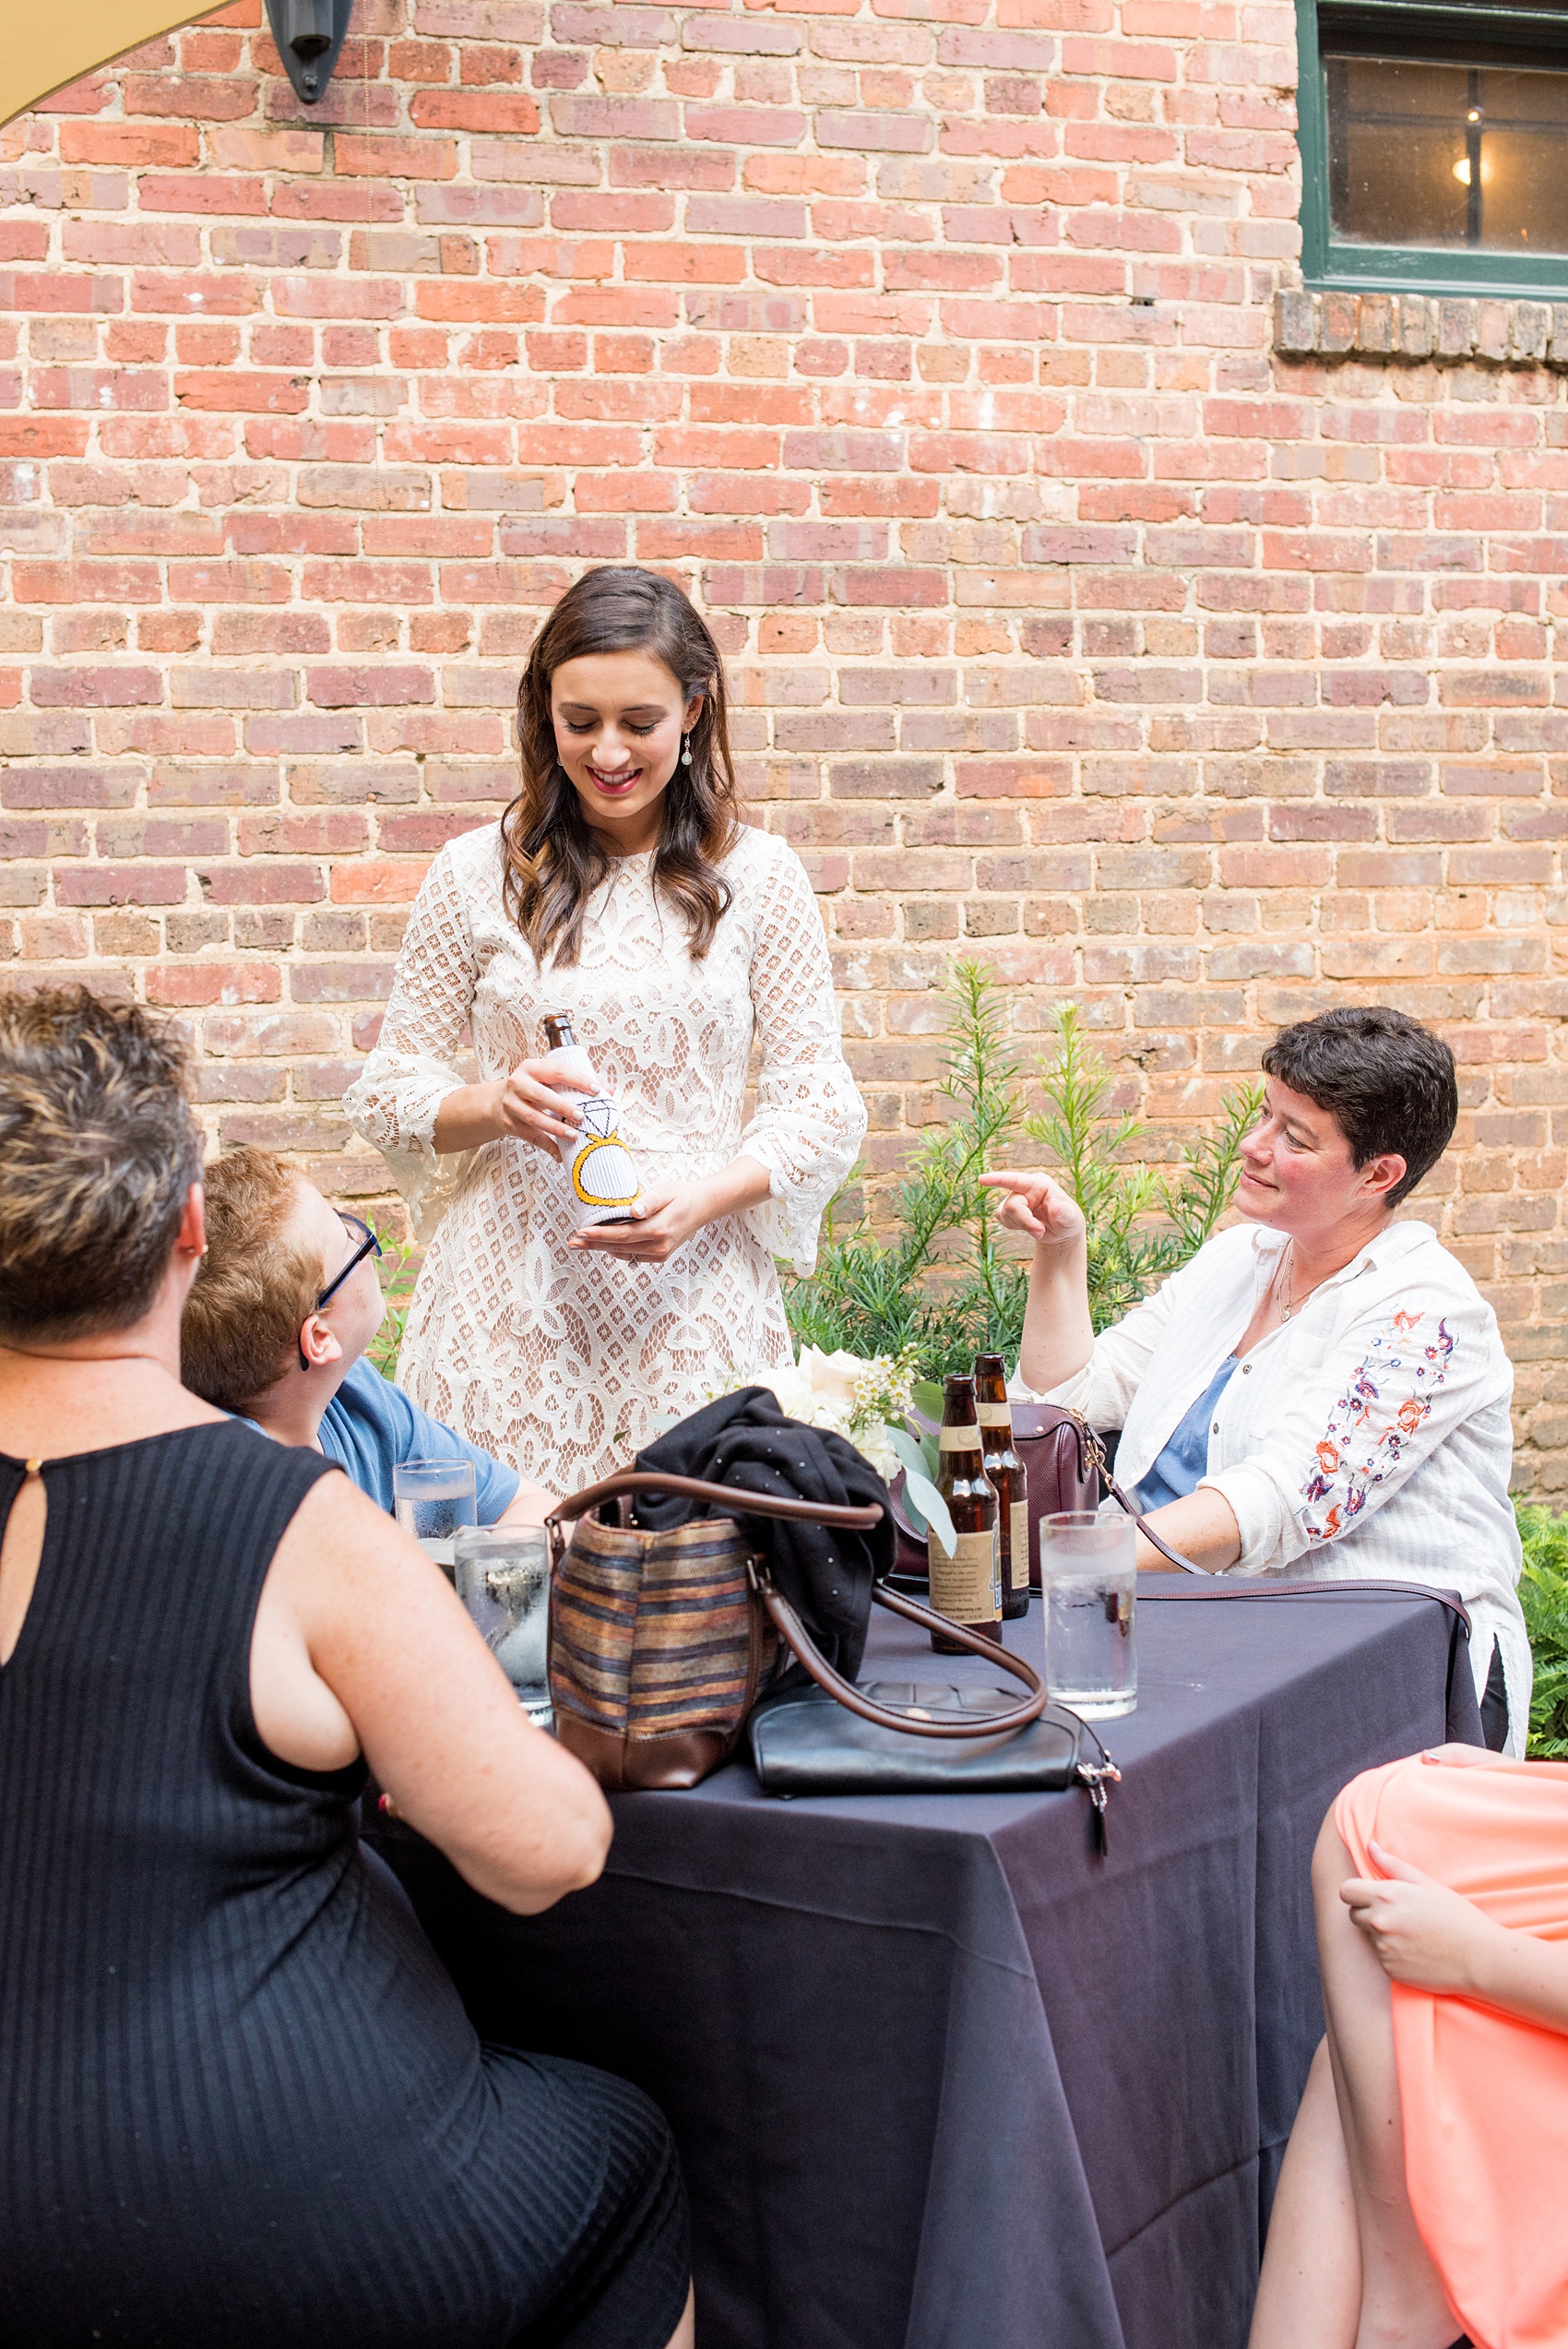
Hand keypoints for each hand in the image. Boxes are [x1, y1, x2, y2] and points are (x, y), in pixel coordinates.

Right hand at [493, 1058, 590, 1154]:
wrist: (498, 1102)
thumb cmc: (532, 1088)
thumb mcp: (548, 1079)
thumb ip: (577, 1082)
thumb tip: (609, 1091)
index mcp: (532, 1067)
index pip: (558, 1071)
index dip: (578, 1080)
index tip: (596, 1091)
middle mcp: (518, 1083)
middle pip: (541, 1095)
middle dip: (563, 1106)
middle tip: (582, 1116)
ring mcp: (511, 1104)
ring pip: (534, 1118)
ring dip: (556, 1128)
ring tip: (573, 1135)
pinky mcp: (509, 1123)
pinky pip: (530, 1136)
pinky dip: (547, 1146)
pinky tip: (560, 1154)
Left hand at [568, 1184, 708, 1265]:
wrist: (702, 1207)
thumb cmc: (682, 1194)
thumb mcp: (666, 1190)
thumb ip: (649, 1201)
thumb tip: (634, 1211)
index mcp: (659, 1229)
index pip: (622, 1234)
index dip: (599, 1235)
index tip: (580, 1232)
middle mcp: (659, 1246)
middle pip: (618, 1247)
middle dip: (593, 1244)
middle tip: (572, 1242)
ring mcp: (660, 1254)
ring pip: (623, 1253)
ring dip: (603, 1248)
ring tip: (583, 1242)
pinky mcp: (660, 1256)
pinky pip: (632, 1255)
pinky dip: (617, 1250)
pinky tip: (606, 1243)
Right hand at [979, 1170, 1087, 1250]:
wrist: (1062, 1231)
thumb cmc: (1068, 1220)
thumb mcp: (1071, 1217)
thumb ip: (1064, 1212)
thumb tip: (1055, 1206)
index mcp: (1039, 1183)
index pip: (1016, 1180)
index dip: (998, 1179)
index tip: (981, 1179)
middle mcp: (1025, 1188)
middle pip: (1013, 1205)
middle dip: (1025, 1222)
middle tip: (1040, 1232)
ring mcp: (1015, 1198)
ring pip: (1005, 1213)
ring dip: (1021, 1226)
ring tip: (1039, 1230)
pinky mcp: (1008, 1210)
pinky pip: (1002, 1219)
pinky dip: (1014, 1227)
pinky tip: (1028, 1227)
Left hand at [1340, 1841, 1498, 1994]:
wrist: (1480, 1959)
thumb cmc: (1456, 1917)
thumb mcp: (1427, 1884)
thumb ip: (1392, 1865)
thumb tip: (1369, 1845)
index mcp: (1386, 1896)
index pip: (1346, 1891)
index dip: (1356, 1892)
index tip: (1371, 1895)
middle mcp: (1380, 1922)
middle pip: (1354, 1915)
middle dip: (1368, 1913)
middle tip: (1399, 1915)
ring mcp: (1384, 1948)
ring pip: (1368, 1938)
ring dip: (1381, 1935)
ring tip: (1413, 1934)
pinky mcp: (1390, 1970)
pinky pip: (1381, 1958)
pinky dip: (1392, 1955)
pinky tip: (1417, 1952)